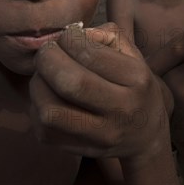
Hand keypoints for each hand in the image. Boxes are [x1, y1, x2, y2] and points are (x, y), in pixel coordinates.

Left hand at [29, 22, 170, 159]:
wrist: (146, 134)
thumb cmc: (134, 85)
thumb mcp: (133, 54)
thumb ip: (107, 35)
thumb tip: (75, 33)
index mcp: (136, 78)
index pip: (89, 53)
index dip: (67, 39)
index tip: (65, 38)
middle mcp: (122, 109)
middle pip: (69, 83)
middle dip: (47, 60)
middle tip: (47, 53)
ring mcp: (102, 135)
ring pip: (50, 111)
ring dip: (37, 86)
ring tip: (44, 76)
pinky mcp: (81, 151)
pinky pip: (44, 131)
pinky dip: (37, 109)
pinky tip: (47, 97)